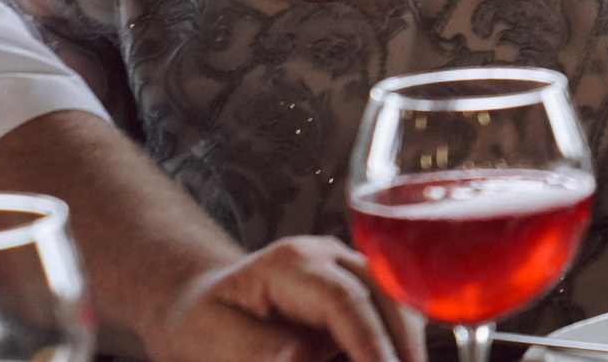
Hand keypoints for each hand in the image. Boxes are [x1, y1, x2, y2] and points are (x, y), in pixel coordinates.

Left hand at [151, 237, 421, 361]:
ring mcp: (350, 269)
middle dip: (403, 345)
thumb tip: (303, 358)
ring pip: (400, 303)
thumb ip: (258, 352)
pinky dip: (399, 343)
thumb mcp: (213, 341)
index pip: (346, 299)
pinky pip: (393, 315)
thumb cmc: (203, 324)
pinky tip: (398, 360)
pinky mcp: (360, 292)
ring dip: (407, 344)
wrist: (200, 304)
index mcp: (292, 263)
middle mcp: (330, 256)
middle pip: (387, 295)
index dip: (372, 342)